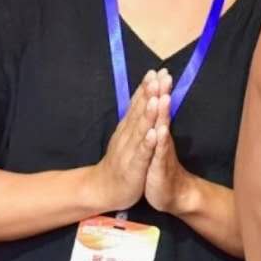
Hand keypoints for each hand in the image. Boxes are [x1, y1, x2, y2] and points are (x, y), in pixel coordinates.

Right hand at [86, 69, 168, 210]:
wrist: (102, 190)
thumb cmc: (119, 162)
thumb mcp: (127, 138)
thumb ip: (134, 120)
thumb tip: (142, 99)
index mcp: (127, 128)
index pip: (137, 104)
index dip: (146, 88)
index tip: (155, 71)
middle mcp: (127, 135)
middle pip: (140, 111)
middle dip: (150, 93)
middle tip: (159, 76)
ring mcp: (129, 150)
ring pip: (140, 129)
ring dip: (148, 113)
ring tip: (157, 97)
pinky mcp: (133, 167)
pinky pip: (141, 154)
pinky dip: (147, 143)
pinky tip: (154, 133)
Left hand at [143, 81, 198, 214]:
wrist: (173, 194)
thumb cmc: (160, 167)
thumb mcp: (157, 145)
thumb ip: (158, 125)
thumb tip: (158, 105)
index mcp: (158, 132)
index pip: (157, 108)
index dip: (157, 90)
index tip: (158, 70)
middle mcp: (162, 138)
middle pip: (162, 113)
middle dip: (162, 94)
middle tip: (165, 74)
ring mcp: (162, 151)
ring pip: (163, 129)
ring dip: (163, 114)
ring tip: (163, 96)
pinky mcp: (160, 167)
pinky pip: (160, 153)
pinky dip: (160, 141)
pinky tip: (160, 131)